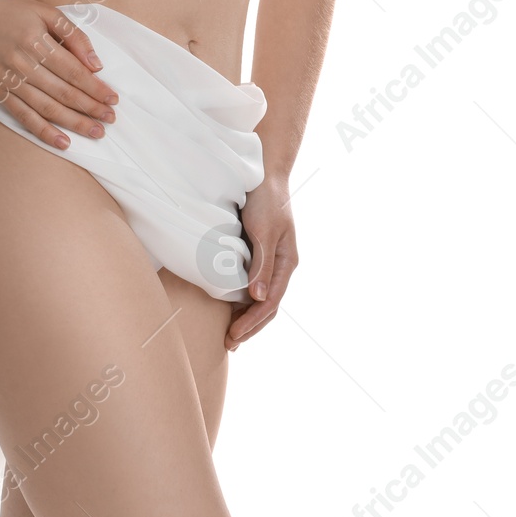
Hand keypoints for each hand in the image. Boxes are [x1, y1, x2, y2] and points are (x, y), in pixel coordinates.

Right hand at [0, 0, 118, 148]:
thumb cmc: (12, 11)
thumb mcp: (46, 11)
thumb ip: (73, 35)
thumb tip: (96, 65)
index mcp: (36, 41)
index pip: (73, 71)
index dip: (95, 87)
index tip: (113, 99)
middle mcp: (22, 63)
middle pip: (63, 93)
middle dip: (90, 108)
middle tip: (110, 119)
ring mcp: (8, 80)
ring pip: (46, 108)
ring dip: (74, 123)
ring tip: (95, 132)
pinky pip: (23, 117)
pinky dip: (43, 132)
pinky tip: (63, 142)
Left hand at [226, 176, 297, 349]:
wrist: (264, 173)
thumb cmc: (266, 199)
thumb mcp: (263, 230)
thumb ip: (261, 263)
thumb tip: (257, 297)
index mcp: (286, 262)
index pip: (270, 302)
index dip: (252, 322)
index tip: (233, 336)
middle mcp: (280, 265)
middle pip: (267, 306)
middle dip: (249, 326)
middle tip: (229, 343)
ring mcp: (269, 260)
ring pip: (259, 297)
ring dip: (245, 317)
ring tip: (230, 334)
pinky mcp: (257, 253)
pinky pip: (251, 283)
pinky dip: (241, 300)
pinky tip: (229, 307)